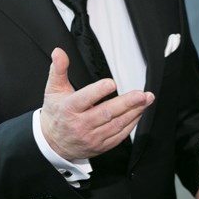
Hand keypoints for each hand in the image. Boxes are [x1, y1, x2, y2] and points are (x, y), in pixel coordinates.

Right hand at [40, 48, 154, 159]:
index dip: (98, 91)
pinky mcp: (101, 146)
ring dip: (134, 111)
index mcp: (68, 109)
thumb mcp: (53, 90)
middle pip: (106, 113)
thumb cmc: (56, 113)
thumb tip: (59, 52)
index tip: (112, 83)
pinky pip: (119, 135)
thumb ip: (58, 69)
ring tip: (146, 100)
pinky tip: (139, 112)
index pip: (84, 99)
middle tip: (141, 94)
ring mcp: (91, 137)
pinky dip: (131, 123)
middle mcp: (80, 125)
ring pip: (116, 124)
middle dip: (126, 103)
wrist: (54, 144)